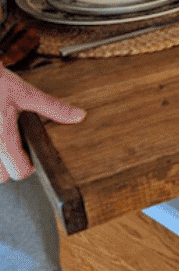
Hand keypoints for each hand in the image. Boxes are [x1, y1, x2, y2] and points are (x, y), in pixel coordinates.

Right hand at [0, 64, 84, 181]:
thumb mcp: (26, 93)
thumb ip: (53, 108)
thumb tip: (79, 116)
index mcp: (2, 135)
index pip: (18, 171)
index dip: (28, 167)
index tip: (30, 158)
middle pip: (0, 177)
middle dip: (7, 168)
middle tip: (13, 151)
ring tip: (1, 146)